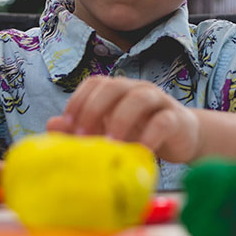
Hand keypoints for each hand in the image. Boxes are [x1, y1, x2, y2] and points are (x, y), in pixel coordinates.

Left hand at [46, 76, 200, 163]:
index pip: (95, 83)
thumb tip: (52, 125)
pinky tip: (139, 152)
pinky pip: (163, 121)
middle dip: (95, 109)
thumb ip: (83, 128)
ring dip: (121, 119)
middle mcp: (137, 89)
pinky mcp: (176, 118)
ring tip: (111, 144)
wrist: (183, 138)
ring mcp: (158, 101)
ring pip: (140, 97)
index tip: (68, 125)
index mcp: (118, 90)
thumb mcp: (110, 132)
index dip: (79, 100)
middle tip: (84, 135)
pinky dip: (150, 136)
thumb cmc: (141, 133)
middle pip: (114, 86)